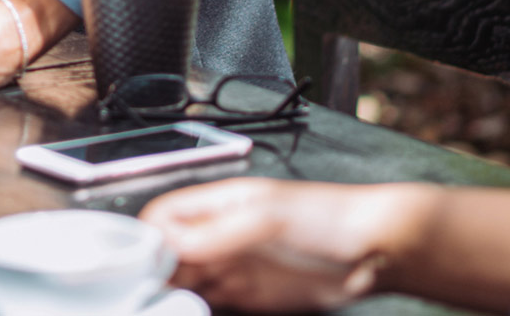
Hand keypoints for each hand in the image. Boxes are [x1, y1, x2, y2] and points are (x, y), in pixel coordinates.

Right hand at [141, 178, 421, 312]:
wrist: (374, 250)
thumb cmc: (328, 217)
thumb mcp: (267, 219)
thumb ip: (217, 232)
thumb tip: (170, 243)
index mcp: (219, 204)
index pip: (163, 217)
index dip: (144, 239)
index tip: (134, 266)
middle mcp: (221, 235)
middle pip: (168, 254)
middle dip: (151, 273)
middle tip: (141, 296)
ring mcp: (234, 268)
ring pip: (185, 282)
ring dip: (169, 295)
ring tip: (159, 307)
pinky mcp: (249, 298)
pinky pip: (210, 305)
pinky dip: (194, 311)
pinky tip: (189, 315)